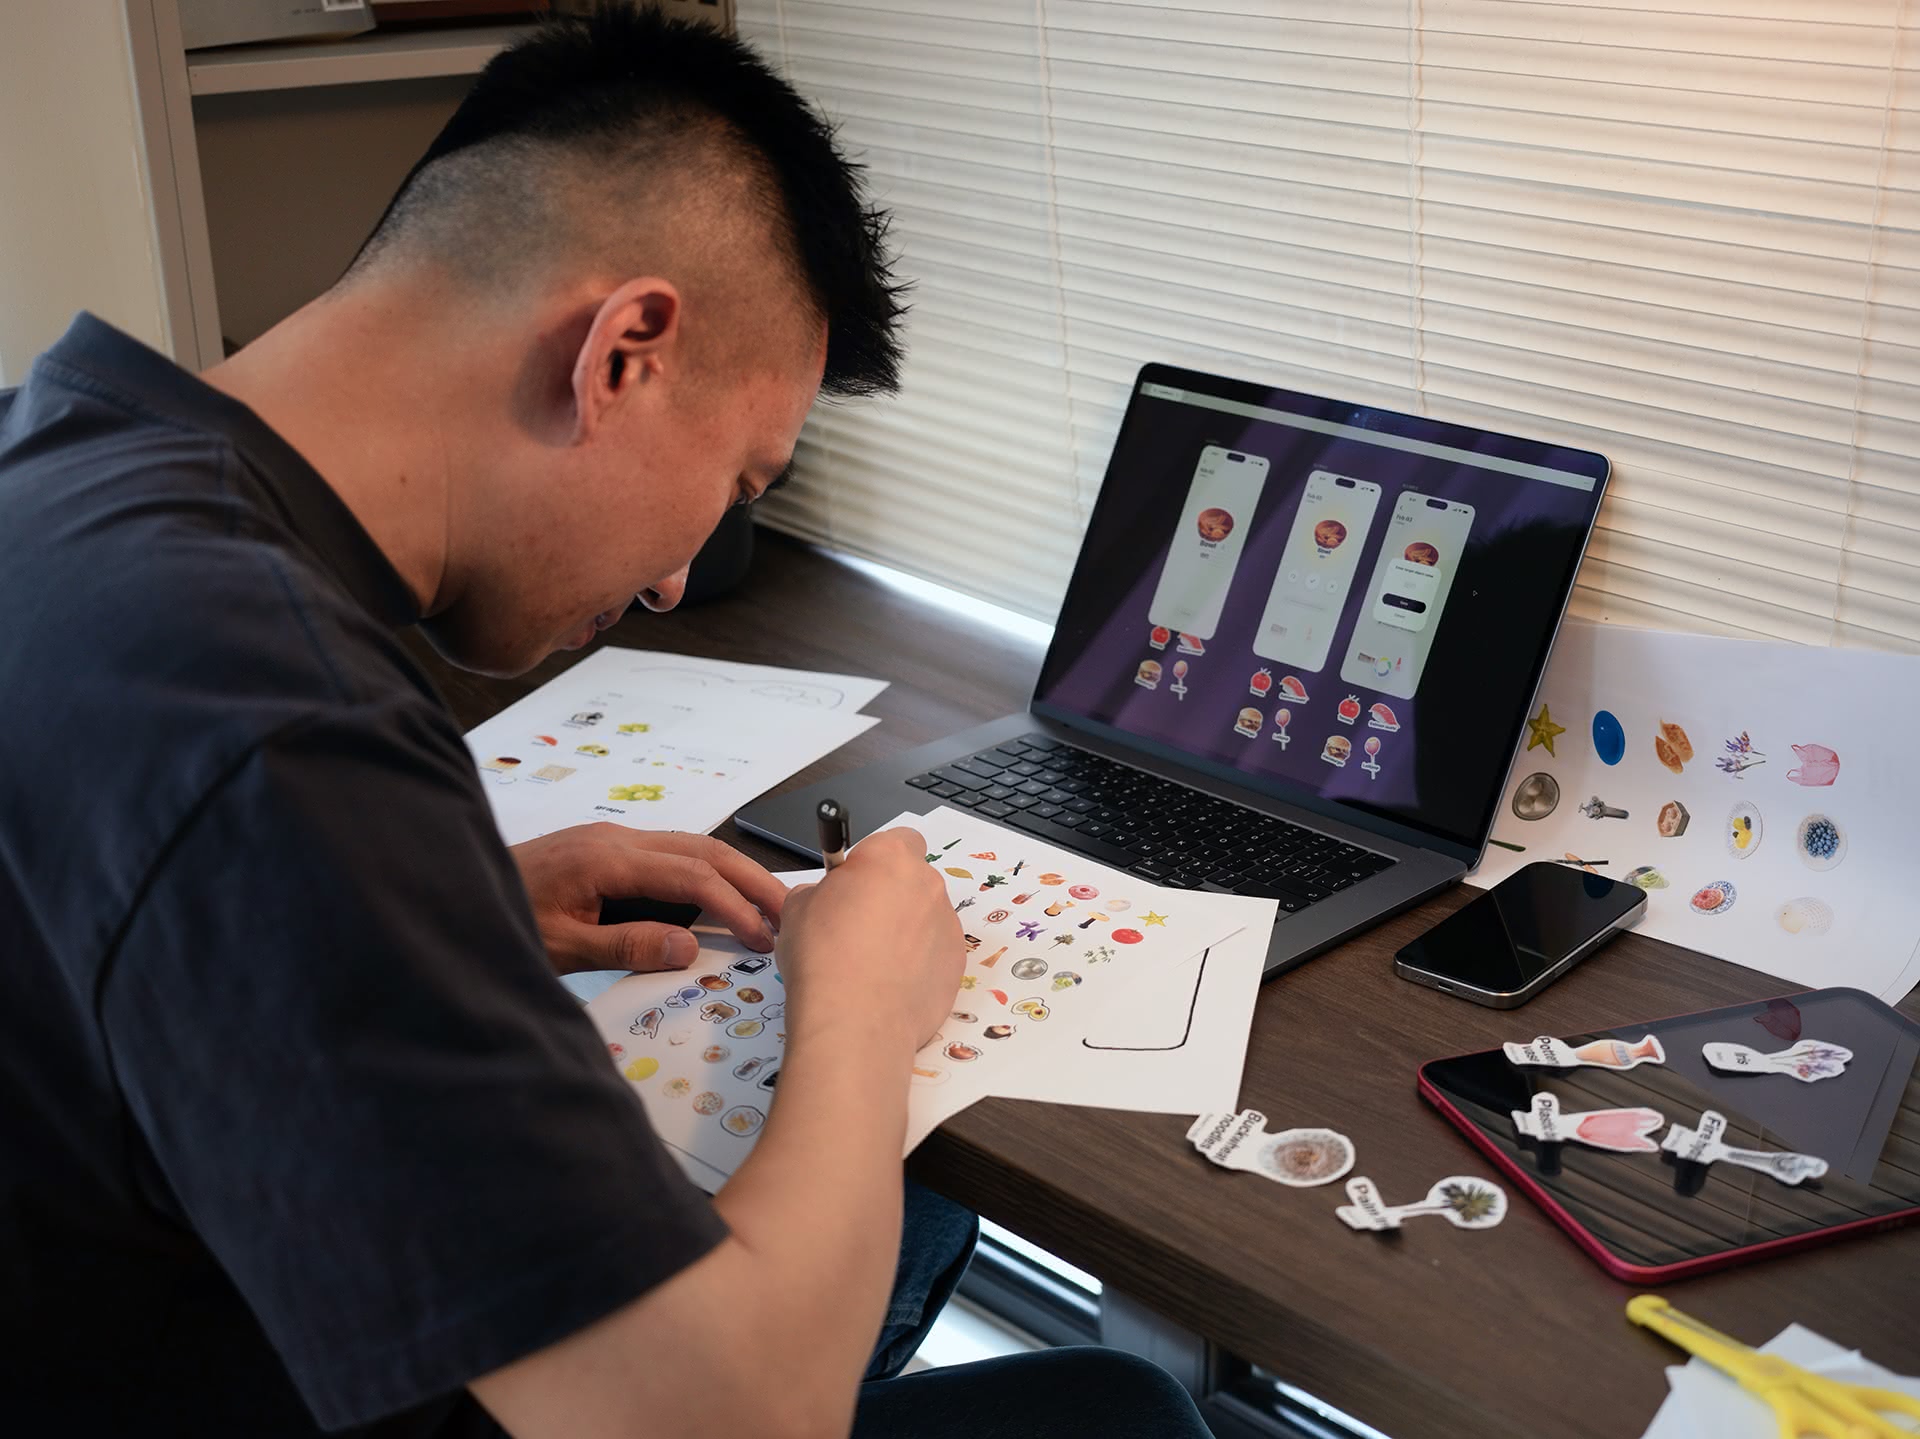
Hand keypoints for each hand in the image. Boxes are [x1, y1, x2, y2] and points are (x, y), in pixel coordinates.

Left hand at [509, 824, 786, 974]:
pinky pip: (669, 855)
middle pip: (704, 849)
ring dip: (732, 875)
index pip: (692, 876)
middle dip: (751, 879)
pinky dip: (704, 875)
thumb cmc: (498, 920)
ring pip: (691, 847)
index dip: (735, 905)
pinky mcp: (605, 849)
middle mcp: (614, 838)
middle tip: (789, 911)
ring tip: (766, 907)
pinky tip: (717, 900)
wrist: (449, 890)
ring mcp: (610, 839)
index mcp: (606, 857)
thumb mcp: (560, 946)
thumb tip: (690, 946)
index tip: (764, 936)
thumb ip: (626, 945)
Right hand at [776, 826, 962, 1052]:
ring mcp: (948, 925)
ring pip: (926, 918)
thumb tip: (826, 899)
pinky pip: (936, 953)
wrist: (853, 1021)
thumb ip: (819, 892)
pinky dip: (918, 964)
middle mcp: (927, 884)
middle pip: (913, 880)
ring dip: (906, 931)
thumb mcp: (797, 909)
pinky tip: (890, 985)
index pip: (898, 839)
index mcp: (889, 858)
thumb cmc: (821, 957)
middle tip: (859, 926)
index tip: (855, 883)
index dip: (876, 861)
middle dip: (891, 896)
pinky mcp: (956, 964)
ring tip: (872, 965)